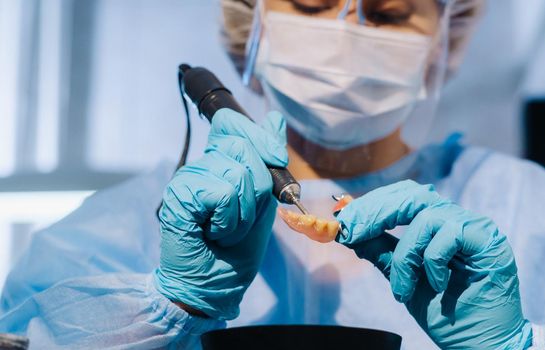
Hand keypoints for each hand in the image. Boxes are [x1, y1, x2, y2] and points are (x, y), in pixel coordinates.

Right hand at [154, 109, 287, 319]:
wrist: (215, 286)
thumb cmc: (237, 249)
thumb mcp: (263, 202)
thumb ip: (269, 163)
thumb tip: (275, 119)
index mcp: (220, 161)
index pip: (233, 123)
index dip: (260, 137)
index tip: (277, 160)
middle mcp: (202, 164)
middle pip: (243, 147)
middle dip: (259, 190)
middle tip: (241, 218)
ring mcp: (188, 177)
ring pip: (238, 174)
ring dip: (244, 214)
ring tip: (227, 230)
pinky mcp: (179, 194)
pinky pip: (222, 194)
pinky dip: (228, 221)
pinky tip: (213, 233)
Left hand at [336, 180, 532, 348]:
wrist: (477, 343)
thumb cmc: (444, 312)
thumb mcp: (401, 277)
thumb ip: (380, 251)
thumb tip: (348, 230)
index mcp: (435, 224)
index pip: (400, 198)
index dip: (370, 205)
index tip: (342, 220)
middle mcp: (454, 219)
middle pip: (411, 195)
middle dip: (375, 212)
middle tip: (351, 232)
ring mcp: (473, 227)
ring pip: (424, 216)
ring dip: (406, 255)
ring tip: (403, 287)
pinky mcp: (487, 239)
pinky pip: (448, 234)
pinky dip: (432, 260)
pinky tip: (437, 284)